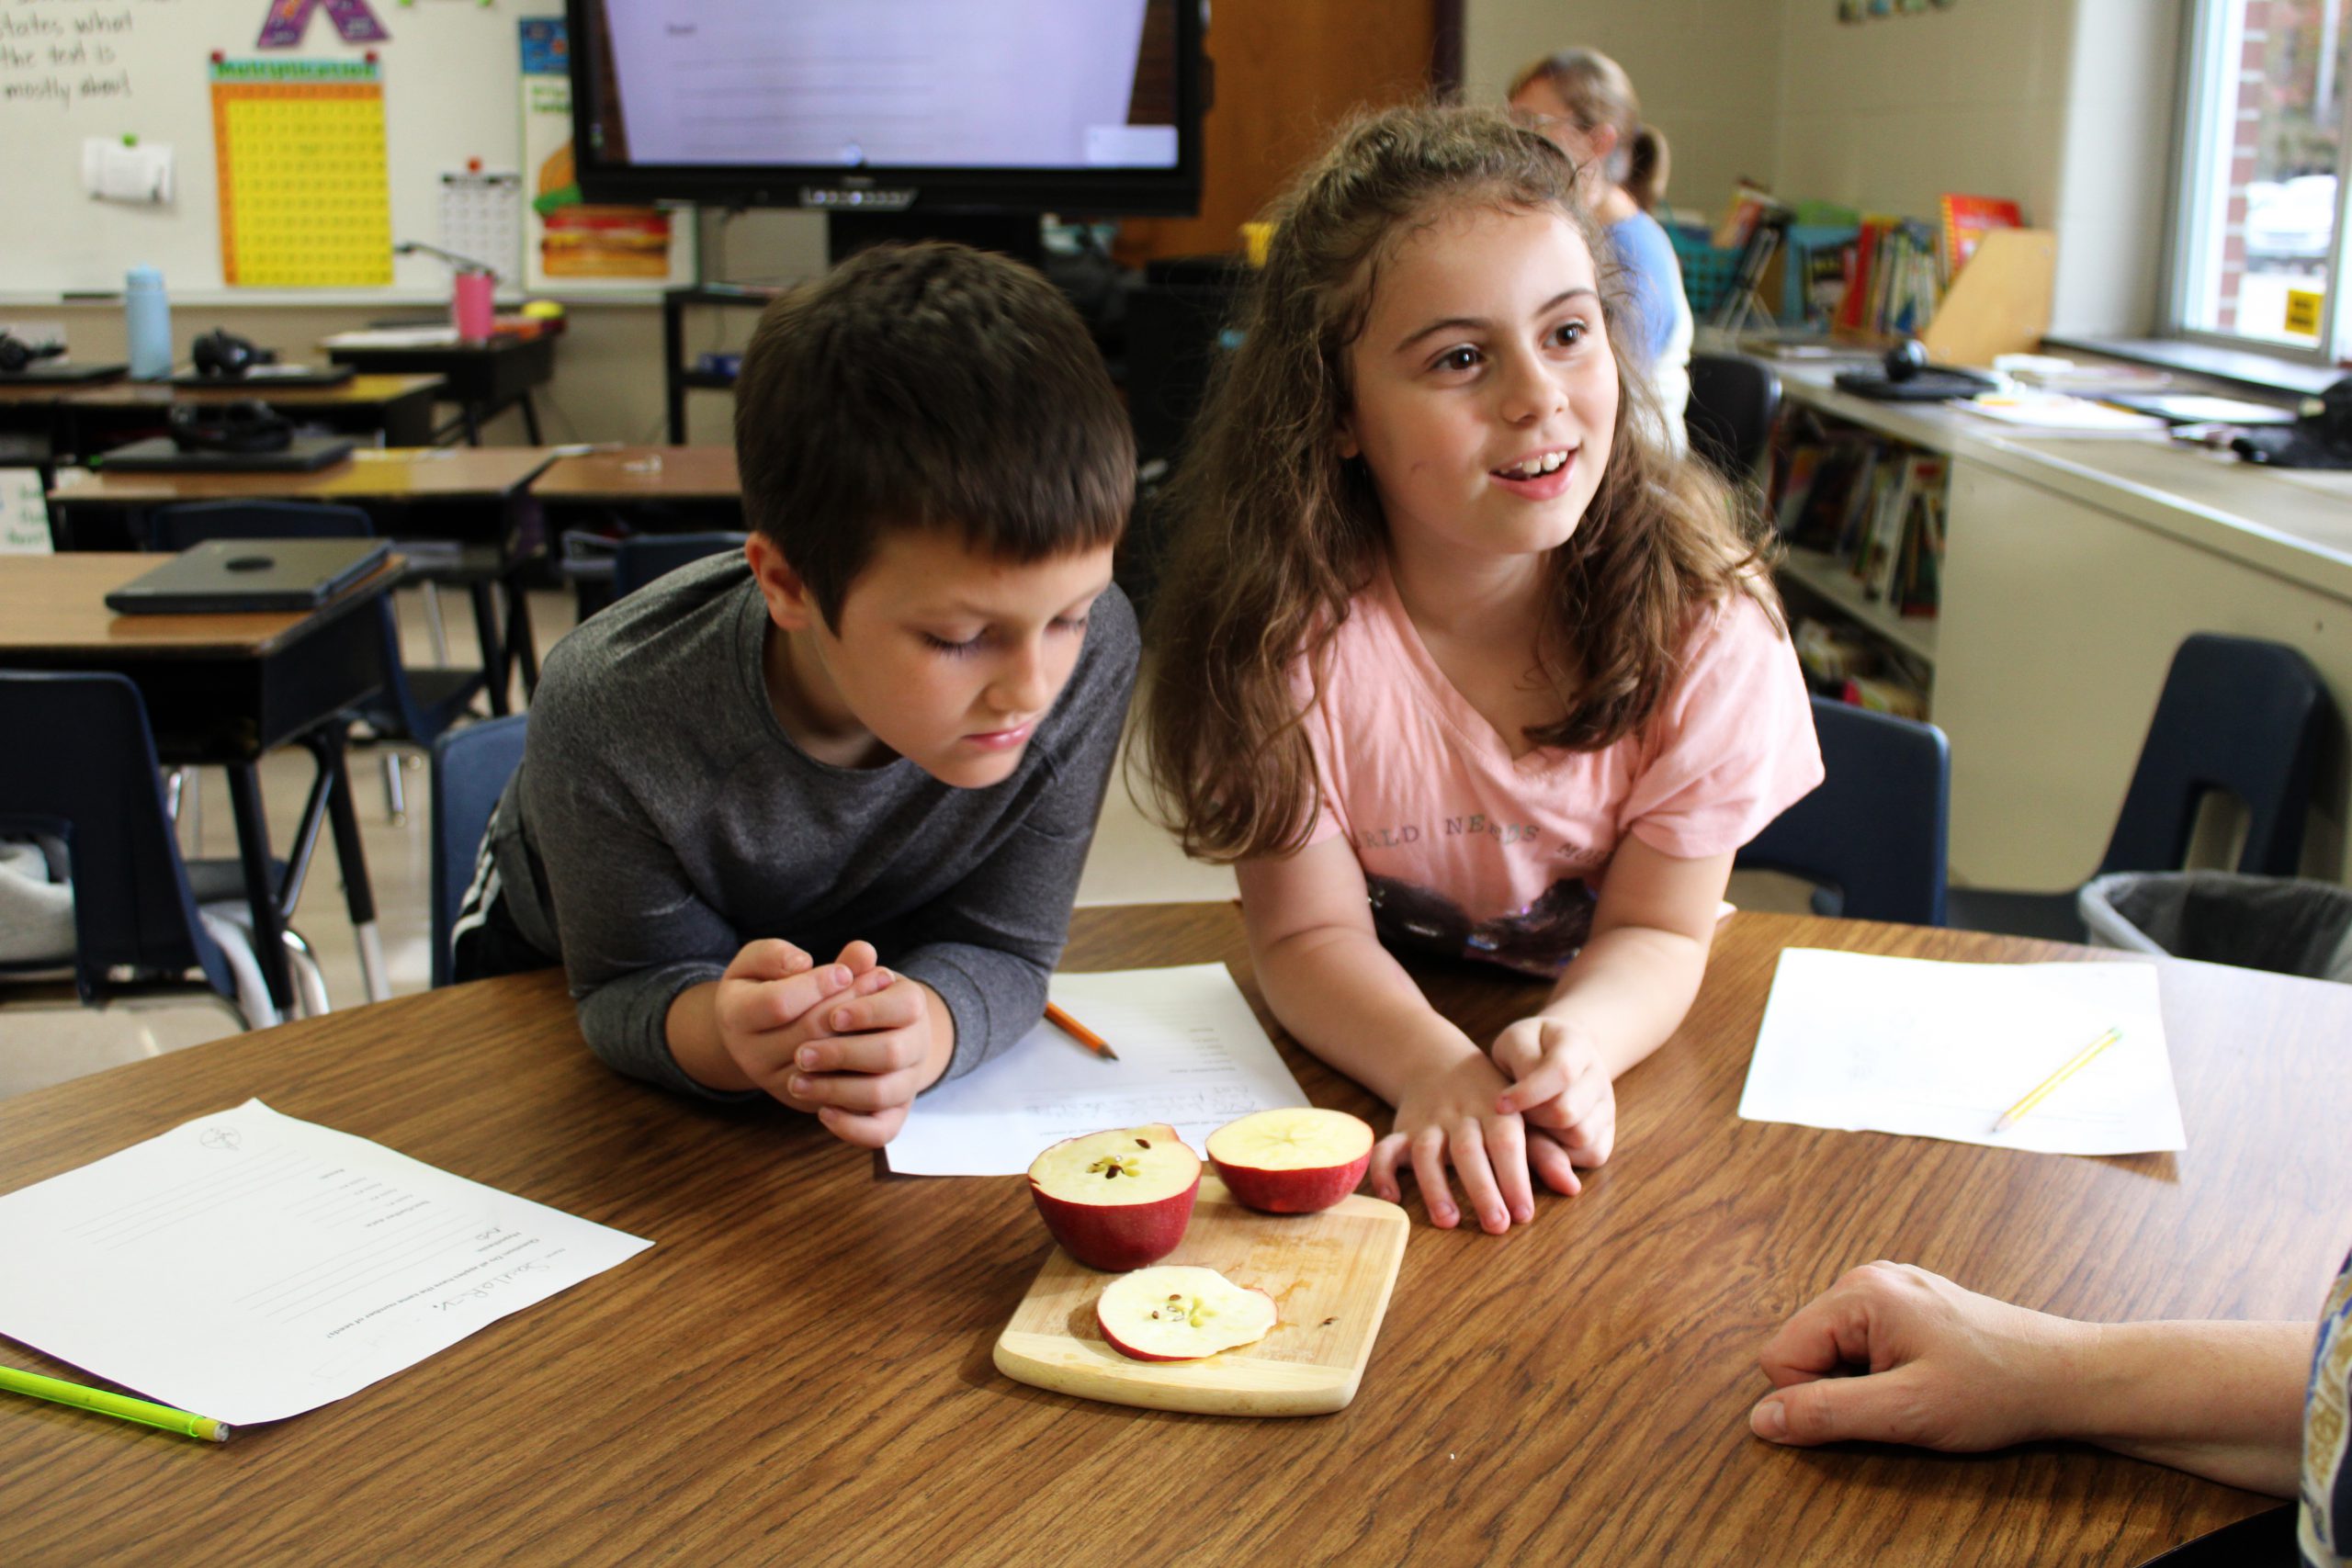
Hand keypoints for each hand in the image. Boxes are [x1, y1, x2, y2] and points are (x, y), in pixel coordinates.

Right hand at [712, 939, 887, 1110]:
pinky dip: (864, 1053)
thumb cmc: (758, 987)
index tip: (844, 970)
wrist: (751, 1033)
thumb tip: (803, 962)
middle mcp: (751, 1056)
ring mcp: (777, 1082)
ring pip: (829, 1057)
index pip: (778, 1003)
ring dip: (863, 1025)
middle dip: (850, 999)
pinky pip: (840, 1080)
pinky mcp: (803, 1097)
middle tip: (883, 976)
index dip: (815, 985)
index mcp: (735, 1017)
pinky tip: (881, 1026)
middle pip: (810, 1031)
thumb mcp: (755, 962)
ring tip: (885, 996)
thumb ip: (777, 955)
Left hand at [784, 970, 952, 1148]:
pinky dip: (852, 1127)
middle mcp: (917, 1043)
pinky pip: (882, 1131)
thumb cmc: (847, 997)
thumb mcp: (845, 973)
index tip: (832, 1016)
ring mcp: (907, 1081)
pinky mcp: (893, 1113)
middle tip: (801, 1054)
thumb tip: (860, 952)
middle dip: (843, 1054)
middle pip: (892, 1053)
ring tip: (797, 1082)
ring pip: (884, 1094)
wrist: (866, 1032)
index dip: (868, 1012)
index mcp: (911, 1002)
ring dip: (837, 1090)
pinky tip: (821, 1112)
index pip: (905, 1006)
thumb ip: (848, 962)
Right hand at [1368, 1052, 1572, 1233]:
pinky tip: (1391, 1198)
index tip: (1524, 1214)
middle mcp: (1460, 1116)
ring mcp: (1428, 1123)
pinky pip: (1386, 1148)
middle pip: (1468, 1151)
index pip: (1506, 1142)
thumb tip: (1572, 1188)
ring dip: (1435, 1186)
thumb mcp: (1521, 1116)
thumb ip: (1545, 1153)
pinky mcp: (1402, 1129)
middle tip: (1496, 1226)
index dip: (1515, 1177)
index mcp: (1496, 1110)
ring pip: (1426, 1152)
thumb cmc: (1492, 1101)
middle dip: (1482, 1189)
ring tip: (1448, 1221)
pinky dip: (1383, 1171)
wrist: (1438, 1061)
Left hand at [1491, 1015, 1615, 1174]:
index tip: (1500, 1104)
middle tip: (1516, 1111)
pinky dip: (1565, 1154)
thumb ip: (1521, 1065)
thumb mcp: (1515, 1043)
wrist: (1556, 1053)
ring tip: (1532, 1121)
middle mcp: (1599, 1076)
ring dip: (1548, 1137)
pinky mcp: (1607, 1133)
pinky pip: (1592, 1154)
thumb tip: (1523, 1102)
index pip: (1561, 1072)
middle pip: (1568, 1112)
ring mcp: (1607, 1106)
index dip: (1528, 1093)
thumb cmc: (1528, 1050)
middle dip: (1533, 1117)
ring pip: (1580, 1137)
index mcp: (1577, 1045)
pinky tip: (1547, 1136)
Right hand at [1750, 1262, 2081, 1451]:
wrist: (2068, 1377)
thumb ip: (1826, 1414)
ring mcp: (1888, 1287)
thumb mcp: (1905, 1413)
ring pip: (1831, 1348)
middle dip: (1840, 1387)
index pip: (1780, 1354)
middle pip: (1803, 1347)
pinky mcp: (1907, 1303)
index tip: (1872, 1410)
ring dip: (1862, 1381)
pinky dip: (1882, 1370)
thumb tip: (1761, 1420)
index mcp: (1859, 1293)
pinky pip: (1860, 1342)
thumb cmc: (1997, 1390)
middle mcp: (1866, 1278)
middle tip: (1899, 1400)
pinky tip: (1925, 1377)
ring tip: (1917, 1389)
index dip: (1815, 1399)